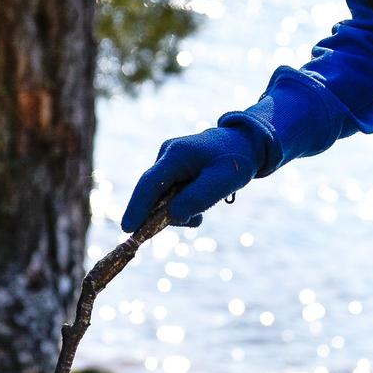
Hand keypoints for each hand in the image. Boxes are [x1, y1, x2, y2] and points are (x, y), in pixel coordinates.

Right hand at [121, 125, 260, 230]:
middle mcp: (167, 155)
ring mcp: (168, 161)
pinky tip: (199, 204)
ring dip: (178, 210)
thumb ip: (197, 199)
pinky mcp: (173, 169)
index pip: (150, 183)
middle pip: (153, 192)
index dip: (137, 207)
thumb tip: (171, 216)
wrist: (245, 144)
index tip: (127, 228)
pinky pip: (169, 193)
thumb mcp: (223, 181)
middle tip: (188, 223)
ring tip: (203, 210)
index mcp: (177, 154)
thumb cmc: (236, 160)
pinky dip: (181, 204)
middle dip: (161, 214)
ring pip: (161, 196)